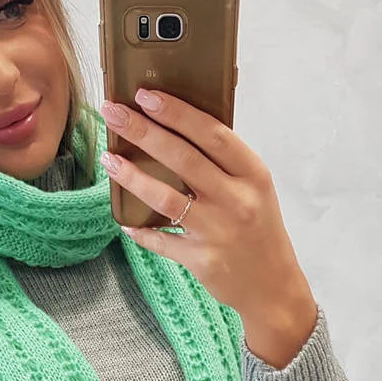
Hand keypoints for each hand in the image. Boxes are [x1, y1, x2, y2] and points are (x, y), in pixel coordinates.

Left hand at [98, 89, 317, 359]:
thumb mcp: (254, 188)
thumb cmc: (259, 229)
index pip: (212, 133)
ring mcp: (218, 232)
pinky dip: (140, 231)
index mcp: (253, 174)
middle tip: (112, 113)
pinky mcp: (202, 260)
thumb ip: (224, 162)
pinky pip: (162, 240)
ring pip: (166, 198)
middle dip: (143, 131)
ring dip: (132, 177)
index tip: (145, 95)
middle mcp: (237, 200)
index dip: (177, 113)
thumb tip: (177, 126)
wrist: (272, 286)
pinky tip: (123, 220)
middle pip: (183, 158)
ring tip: (109, 160)